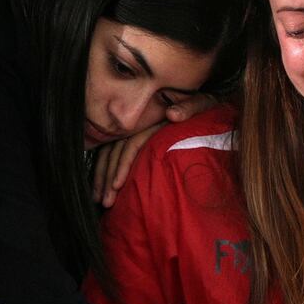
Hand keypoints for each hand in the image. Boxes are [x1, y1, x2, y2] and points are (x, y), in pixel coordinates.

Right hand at [91, 94, 216, 207]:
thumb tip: (172, 114)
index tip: (117, 185)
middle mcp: (138, 124)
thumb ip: (189, 107)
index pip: (131, 144)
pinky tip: (102, 187)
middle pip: (115, 151)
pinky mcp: (133, 137)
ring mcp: (133, 130)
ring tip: (100, 199)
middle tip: (105, 201)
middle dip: (107, 177)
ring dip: (102, 177)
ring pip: (109, 154)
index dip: (123, 164)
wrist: (202, 101)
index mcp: (151, 118)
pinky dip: (105, 170)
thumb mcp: (201, 102)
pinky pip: (112, 154)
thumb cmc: (203, 105)